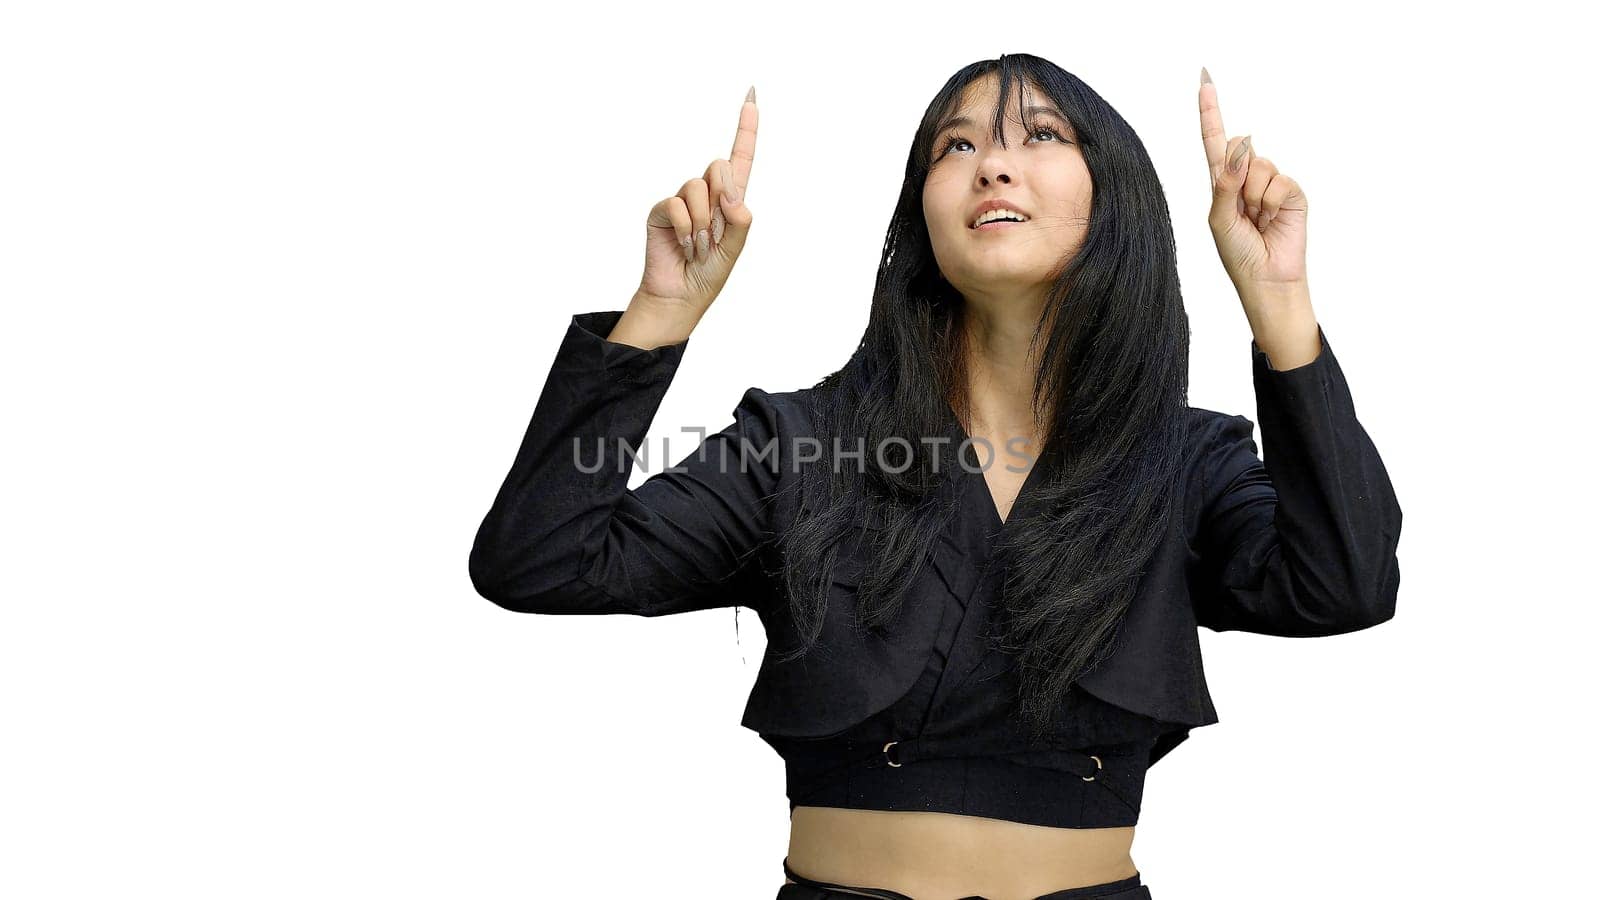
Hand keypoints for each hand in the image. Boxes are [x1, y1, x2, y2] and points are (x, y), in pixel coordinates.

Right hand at [634, 87, 758, 320]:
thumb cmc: (709, 273)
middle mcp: (707, 194)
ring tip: (698, 246)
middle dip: (722, 196)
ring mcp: (682, 200)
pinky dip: (685, 229)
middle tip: (716, 231)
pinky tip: (684, 245)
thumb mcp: (735, 249)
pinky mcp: (662, 210)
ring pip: (697, 186)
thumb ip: (740, 219)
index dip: (746, 128)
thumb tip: (730, 193)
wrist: (680, 294)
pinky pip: (677, 205)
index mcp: (730, 200)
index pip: (741, 158)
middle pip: (719, 166)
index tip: (751, 96)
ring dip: (703, 223)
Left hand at [1199, 68, 1308, 296]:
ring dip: (1254, 196)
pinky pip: (1279, 180)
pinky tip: (1272, 220)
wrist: (1267, 279)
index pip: (1215, 141)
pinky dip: (1272, 202)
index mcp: (1221, 183)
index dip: (1210, 111)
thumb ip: (1224, 184)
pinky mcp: (1292, 192)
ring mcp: (1269, 183)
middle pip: (1239, 145)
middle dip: (1236, 173)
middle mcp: (1245, 178)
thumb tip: (1240, 147)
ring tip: (1257, 219)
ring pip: (1259, 164)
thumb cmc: (1238, 254)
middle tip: (1242, 208)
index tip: (1205, 79)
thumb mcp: (1219, 220)